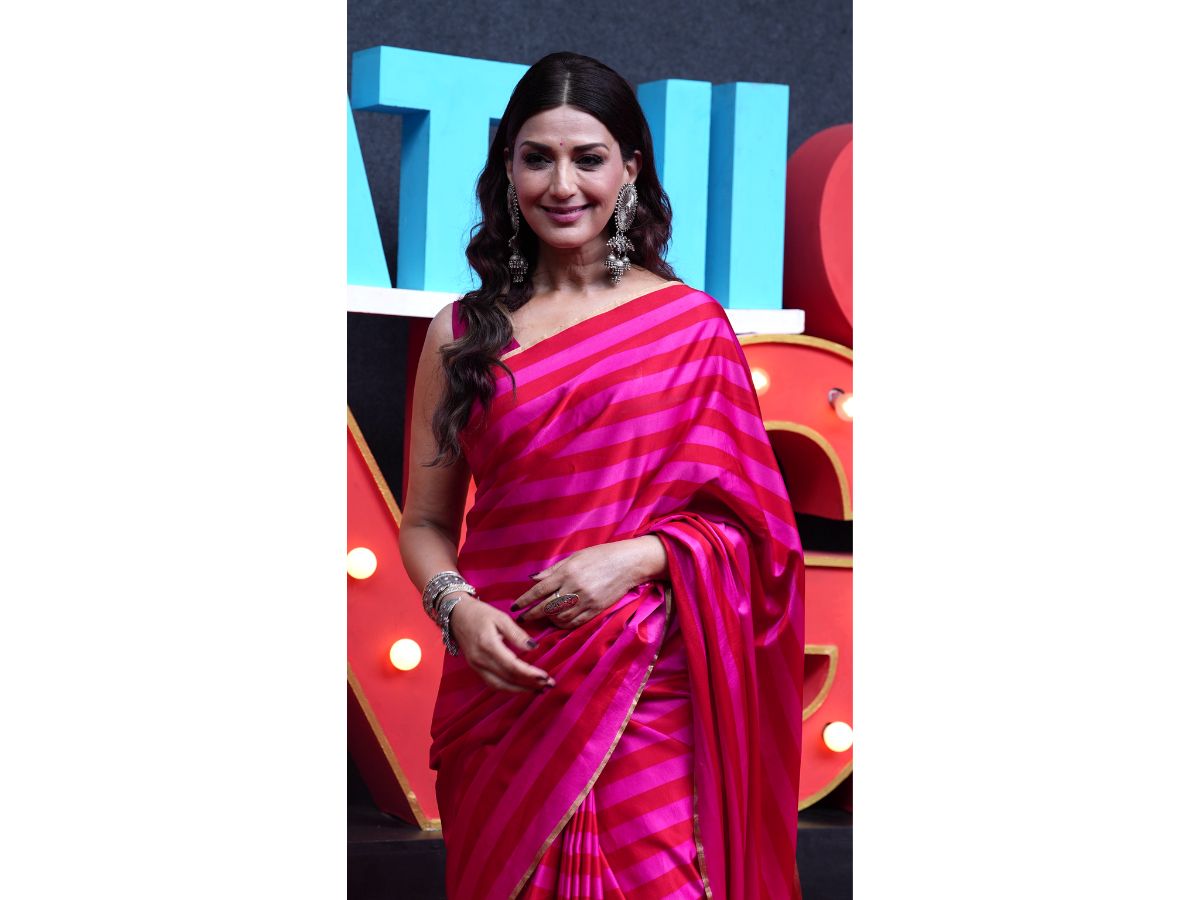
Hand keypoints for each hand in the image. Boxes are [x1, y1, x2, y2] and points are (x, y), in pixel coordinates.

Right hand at [449, 595, 555, 692]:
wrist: (456, 615)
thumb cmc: (480, 613)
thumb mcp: (501, 617)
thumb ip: (517, 634)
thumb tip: (533, 647)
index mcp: (487, 645)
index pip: (511, 666)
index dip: (529, 674)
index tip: (545, 676)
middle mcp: (480, 660)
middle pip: (507, 678)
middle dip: (529, 684)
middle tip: (548, 685)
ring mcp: (476, 666)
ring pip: (500, 685)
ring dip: (520, 690)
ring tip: (539, 689)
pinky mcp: (476, 668)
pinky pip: (493, 683)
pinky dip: (509, 688)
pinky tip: (522, 687)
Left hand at [510, 537, 666, 630]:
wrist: (629, 563)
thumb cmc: (601, 555)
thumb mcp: (575, 557)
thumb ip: (553, 570)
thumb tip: (533, 578)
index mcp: (567, 572)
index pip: (539, 590)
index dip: (525, 600)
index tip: (515, 608)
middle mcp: (575, 588)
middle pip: (547, 607)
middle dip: (532, 614)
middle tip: (522, 619)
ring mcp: (586, 600)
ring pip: (560, 618)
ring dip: (548, 620)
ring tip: (543, 618)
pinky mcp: (596, 609)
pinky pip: (575, 623)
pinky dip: (563, 625)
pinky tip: (558, 622)